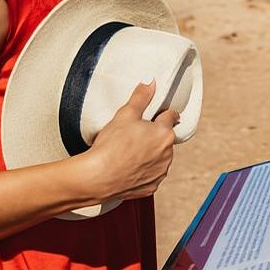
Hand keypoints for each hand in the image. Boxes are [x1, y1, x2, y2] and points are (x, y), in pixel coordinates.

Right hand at [84, 80, 178, 201]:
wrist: (98, 177)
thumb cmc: (111, 145)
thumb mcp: (125, 114)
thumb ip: (140, 97)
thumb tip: (151, 82)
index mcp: (164, 133)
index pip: (170, 116)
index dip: (163, 113)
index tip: (159, 113)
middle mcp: (168, 153)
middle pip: (165, 138)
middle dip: (155, 135)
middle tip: (135, 134)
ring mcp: (161, 171)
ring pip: (160, 157)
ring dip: (151, 153)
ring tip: (130, 151)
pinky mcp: (152, 186)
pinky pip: (152, 174)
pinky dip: (144, 171)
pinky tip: (130, 167)